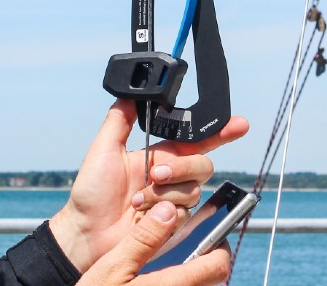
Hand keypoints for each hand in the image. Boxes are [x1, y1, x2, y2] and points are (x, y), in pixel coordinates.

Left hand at [49, 100, 248, 272]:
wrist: (87, 232)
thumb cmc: (92, 194)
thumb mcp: (103, 150)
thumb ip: (119, 121)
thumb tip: (131, 94)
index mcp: (159, 154)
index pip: (196, 138)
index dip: (221, 131)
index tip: (239, 124)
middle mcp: (171, 175)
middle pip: (202, 163)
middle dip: (182, 167)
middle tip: (156, 173)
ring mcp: (173, 200)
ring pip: (194, 188)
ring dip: (166, 192)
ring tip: (139, 199)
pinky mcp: (173, 222)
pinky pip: (185, 212)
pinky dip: (164, 211)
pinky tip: (142, 214)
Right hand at [76, 201, 231, 285]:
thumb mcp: (113, 266)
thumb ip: (144, 238)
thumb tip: (169, 210)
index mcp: (171, 285)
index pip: (217, 266)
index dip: (220, 247)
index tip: (213, 233)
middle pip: (215, 280)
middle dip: (211, 260)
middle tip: (196, 244)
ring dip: (197, 274)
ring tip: (181, 259)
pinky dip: (182, 282)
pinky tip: (160, 277)